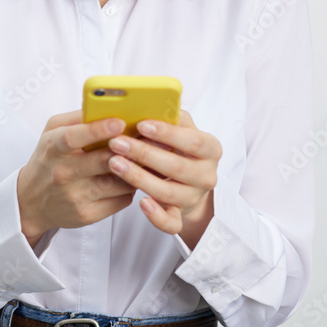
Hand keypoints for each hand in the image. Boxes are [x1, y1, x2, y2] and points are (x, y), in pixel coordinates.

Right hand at [17, 110, 137, 246]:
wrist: (32, 201)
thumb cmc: (48, 159)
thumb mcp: (52, 132)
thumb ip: (77, 118)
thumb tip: (106, 105)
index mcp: (54, 148)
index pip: (73, 138)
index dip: (97, 130)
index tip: (119, 121)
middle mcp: (63, 173)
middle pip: (102, 161)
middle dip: (127, 150)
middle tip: (146, 139)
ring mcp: (75, 196)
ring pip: (117, 182)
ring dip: (135, 169)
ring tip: (144, 158)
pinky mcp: (87, 214)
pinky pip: (120, 200)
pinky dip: (130, 188)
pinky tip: (133, 178)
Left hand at [106, 109, 220, 244]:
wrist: (189, 182)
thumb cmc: (179, 147)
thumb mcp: (181, 128)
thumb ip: (170, 118)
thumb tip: (147, 104)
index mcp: (211, 148)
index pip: (192, 140)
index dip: (167, 133)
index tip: (141, 125)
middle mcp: (207, 175)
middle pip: (176, 166)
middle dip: (144, 154)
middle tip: (117, 143)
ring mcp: (194, 197)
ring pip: (169, 192)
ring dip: (139, 178)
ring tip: (115, 164)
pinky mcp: (181, 217)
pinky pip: (171, 222)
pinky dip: (157, 215)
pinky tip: (141, 202)